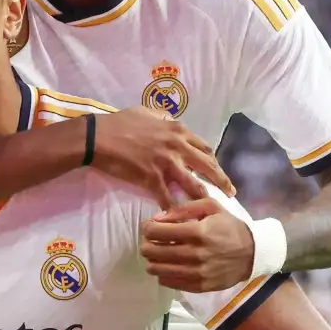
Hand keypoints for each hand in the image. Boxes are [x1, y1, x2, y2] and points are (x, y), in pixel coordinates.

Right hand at [91, 108, 233, 208]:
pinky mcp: (151, 177)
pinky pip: (166, 196)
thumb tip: (170, 120)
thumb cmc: (120, 122)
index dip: (213, 161)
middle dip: (221, 180)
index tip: (218, 170)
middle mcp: (177, 146)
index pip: (204, 147)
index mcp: (177, 130)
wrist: (99, 137)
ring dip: (202, 197)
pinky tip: (178, 217)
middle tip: (231, 193)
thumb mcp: (146, 112)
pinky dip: (173, 207)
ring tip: (210, 209)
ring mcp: (165, 162)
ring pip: (192, 183)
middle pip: (207, 166)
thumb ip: (163, 117)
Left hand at [141, 198, 255, 292]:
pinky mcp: (200, 286)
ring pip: (157, 269)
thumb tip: (158, 218)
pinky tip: (169, 266)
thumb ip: (183, 209)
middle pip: (153, 252)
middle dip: (146, 244)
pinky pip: (169, 282)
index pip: (157, 232)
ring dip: (152, 260)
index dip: (147, 228)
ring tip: (157, 254)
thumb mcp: (211, 207)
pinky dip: (163, 274)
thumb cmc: (230, 227)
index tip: (149, 227)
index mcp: (197, 232)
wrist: (253, 253)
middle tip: (149, 241)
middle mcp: (195, 254)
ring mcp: (197, 273)